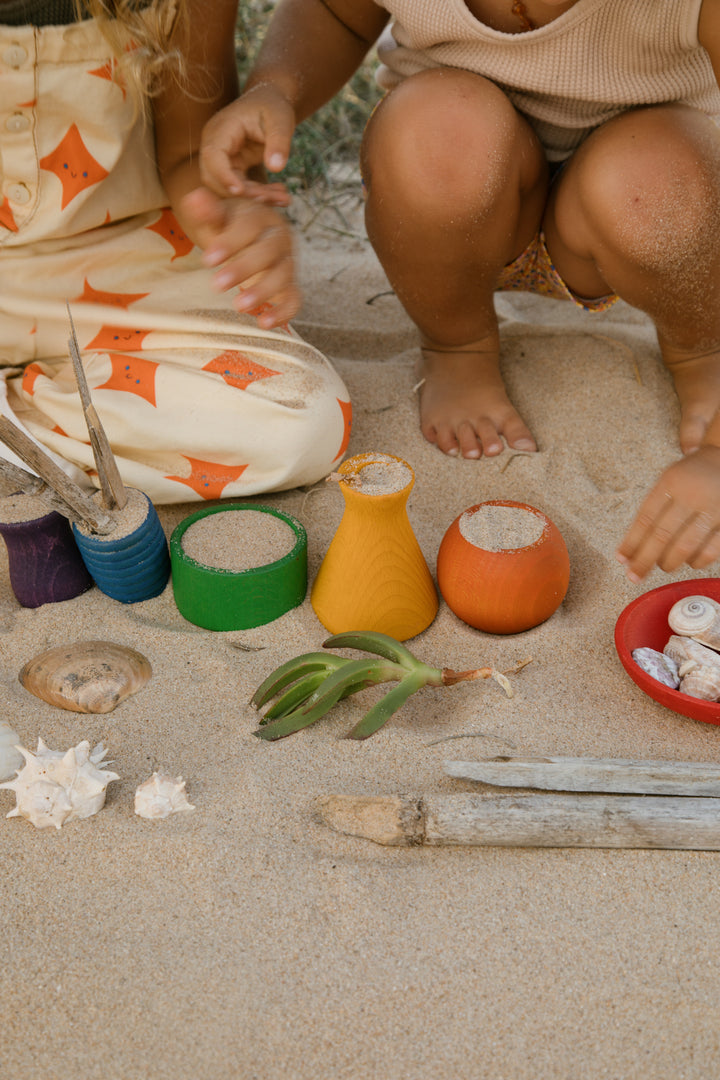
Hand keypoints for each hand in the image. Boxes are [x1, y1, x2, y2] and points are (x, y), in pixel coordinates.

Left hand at [181, 186, 300, 328]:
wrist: (251, 241)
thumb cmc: (231, 229)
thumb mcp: (218, 219)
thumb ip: (208, 212)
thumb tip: (194, 198)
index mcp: (263, 217)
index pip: (250, 226)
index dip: (230, 242)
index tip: (207, 260)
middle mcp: (280, 239)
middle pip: (268, 251)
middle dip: (244, 268)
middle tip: (217, 285)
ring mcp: (288, 263)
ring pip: (283, 275)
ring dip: (262, 291)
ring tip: (238, 306)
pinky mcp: (290, 287)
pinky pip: (293, 300)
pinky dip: (282, 312)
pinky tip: (263, 323)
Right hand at [200, 84, 295, 197]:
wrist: (269, 103)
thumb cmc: (273, 106)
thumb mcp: (281, 119)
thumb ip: (279, 141)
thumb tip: (275, 168)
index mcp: (221, 129)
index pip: (213, 156)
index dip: (223, 176)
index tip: (240, 191)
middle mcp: (215, 146)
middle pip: (215, 178)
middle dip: (243, 193)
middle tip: (273, 198)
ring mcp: (222, 159)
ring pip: (228, 188)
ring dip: (254, 198)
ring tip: (283, 198)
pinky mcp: (233, 169)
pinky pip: (241, 189)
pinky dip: (260, 195)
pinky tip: (281, 196)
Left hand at [616, 445, 719, 580]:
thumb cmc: (691, 477)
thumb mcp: (668, 480)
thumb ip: (652, 509)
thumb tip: (630, 550)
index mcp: (670, 483)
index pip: (645, 518)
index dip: (631, 542)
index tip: (621, 559)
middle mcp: (691, 495)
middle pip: (661, 535)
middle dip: (644, 560)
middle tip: (634, 576)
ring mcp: (712, 509)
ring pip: (685, 546)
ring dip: (669, 562)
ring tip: (663, 565)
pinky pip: (711, 551)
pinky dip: (696, 562)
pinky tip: (689, 561)